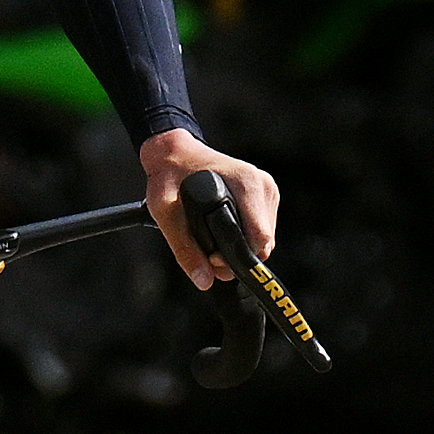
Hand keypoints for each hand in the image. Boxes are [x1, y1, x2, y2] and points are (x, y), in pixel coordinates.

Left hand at [144, 128, 278, 290]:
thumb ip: (184, 248)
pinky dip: (244, 237)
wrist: (174, 152)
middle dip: (237, 256)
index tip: (213, 258)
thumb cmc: (169, 177)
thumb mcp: (165, 212)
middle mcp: (263, 185)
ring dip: (241, 247)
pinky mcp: (266, 195)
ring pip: (265, 240)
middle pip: (264, 243)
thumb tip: (205, 281)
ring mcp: (268, 190)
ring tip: (211, 238)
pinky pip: (262, 230)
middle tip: (207, 252)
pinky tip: (222, 229)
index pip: (260, 238)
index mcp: (246, 184)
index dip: (237, 257)